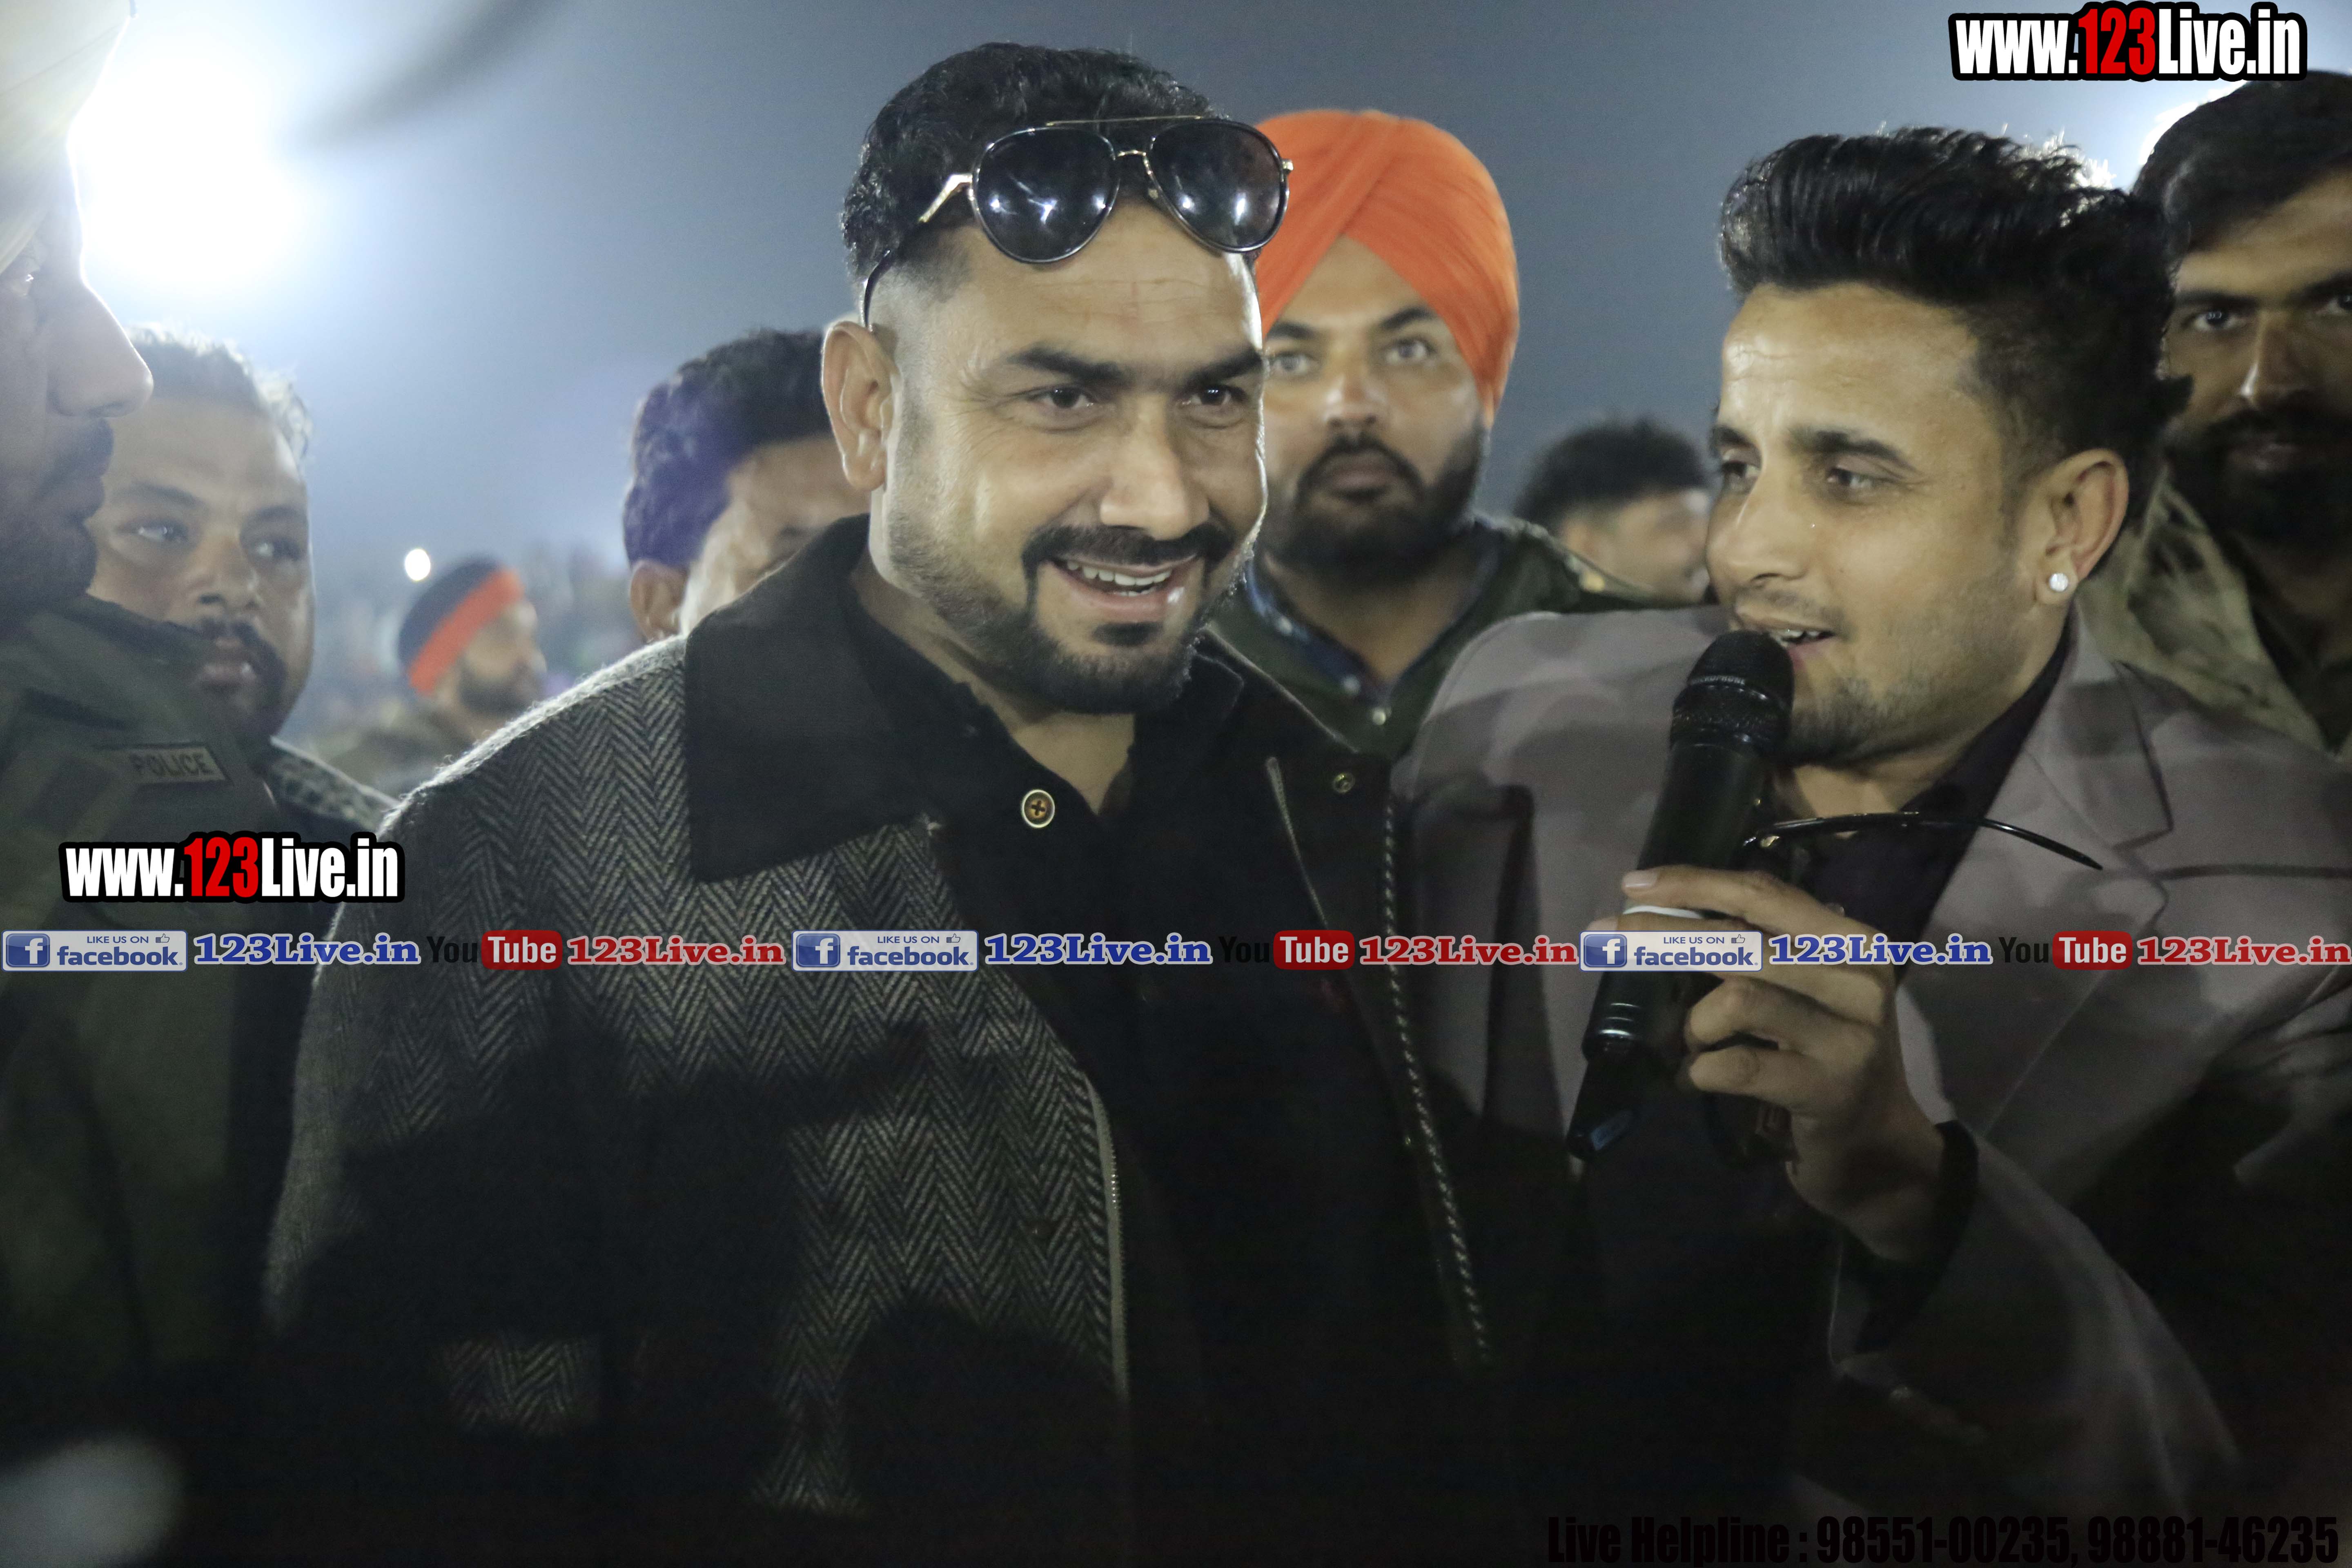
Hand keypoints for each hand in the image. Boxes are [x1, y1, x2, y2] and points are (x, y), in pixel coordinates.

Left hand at [1589, 865, 1947, 1259]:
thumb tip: (1662, 914)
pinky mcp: (1827, 1088)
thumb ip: (1756, 949)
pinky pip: (1735, 1065)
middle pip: (1741, 941)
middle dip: (1664, 937)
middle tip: (1609, 941)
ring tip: (1691, 1046)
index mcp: (1851, 942)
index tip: (1633, 885)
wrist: (1878, 1145)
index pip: (1764, 895)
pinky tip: (1693, 1080)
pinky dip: (1699, 1071)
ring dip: (1694, 1024)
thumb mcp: (1804, 990)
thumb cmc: (1825, 1054)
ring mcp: (1847, 1036)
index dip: (1694, 884)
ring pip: (1738, 999)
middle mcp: (1856, 980)